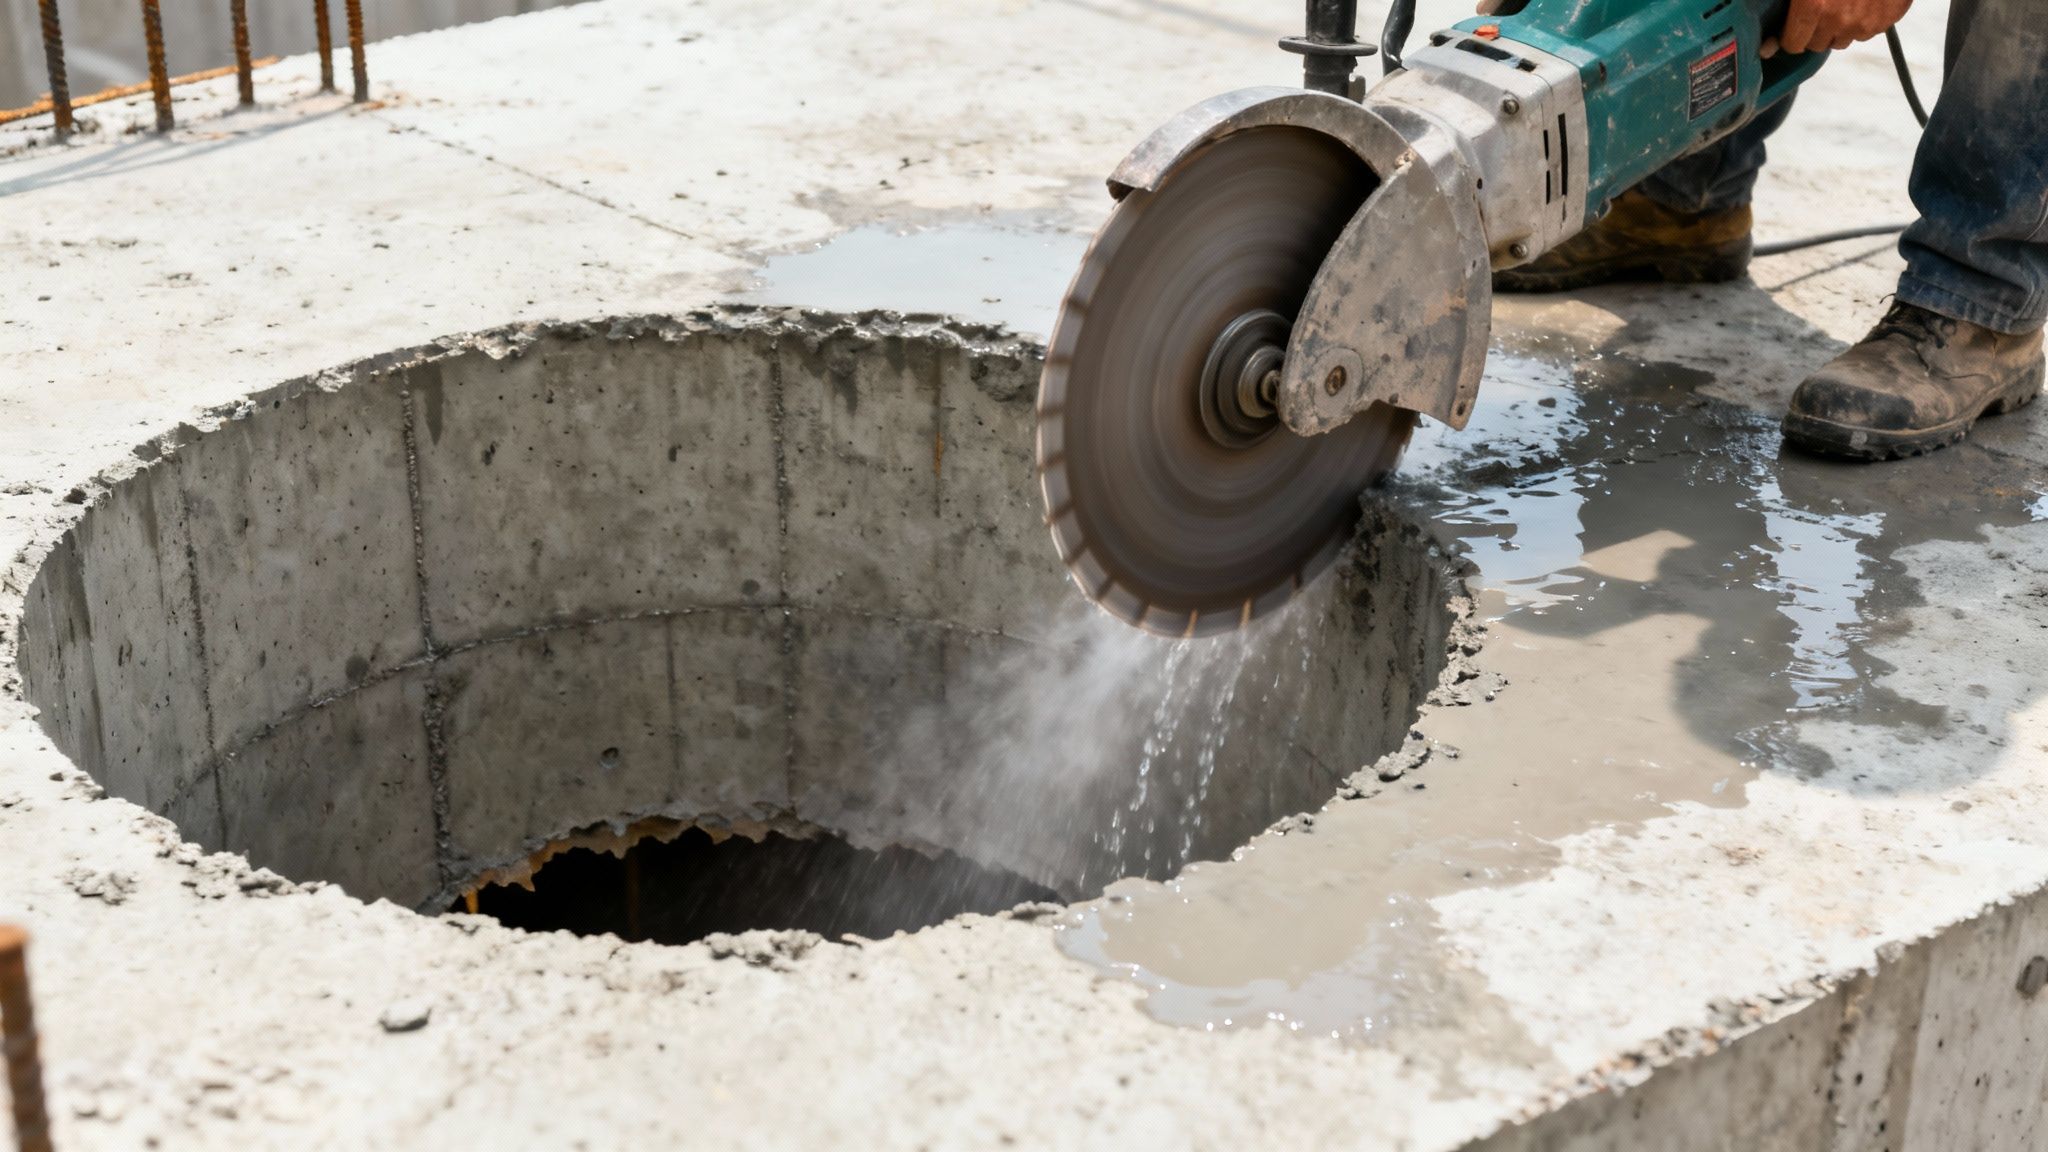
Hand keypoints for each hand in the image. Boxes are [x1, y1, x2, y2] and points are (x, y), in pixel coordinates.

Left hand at [1761, 0, 1911, 56]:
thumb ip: (1790, 6)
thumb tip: (1767, 47)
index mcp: (1813, 7)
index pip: (1793, 44)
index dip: (1791, 35)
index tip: (1793, 26)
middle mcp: (1838, 21)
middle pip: (1818, 44)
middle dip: (1815, 31)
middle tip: (1822, 8)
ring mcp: (1865, 22)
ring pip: (1844, 39)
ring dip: (1840, 27)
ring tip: (1844, 3)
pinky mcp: (1888, 19)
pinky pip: (1868, 31)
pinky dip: (1864, 20)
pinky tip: (1864, 1)